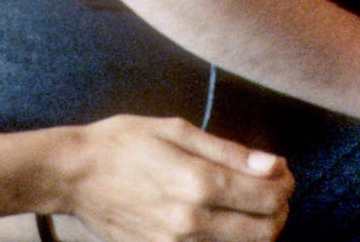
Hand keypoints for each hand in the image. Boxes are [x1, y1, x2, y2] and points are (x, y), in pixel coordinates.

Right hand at [64, 115, 290, 241]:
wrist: (74, 175)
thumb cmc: (123, 142)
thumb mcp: (177, 130)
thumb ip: (229, 151)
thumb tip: (273, 164)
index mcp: (197, 183)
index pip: (267, 196)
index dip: (285, 184)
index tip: (281, 171)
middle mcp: (191, 222)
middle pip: (264, 232)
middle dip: (279, 210)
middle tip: (271, 189)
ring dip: (258, 228)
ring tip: (248, 203)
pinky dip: (229, 241)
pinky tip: (223, 219)